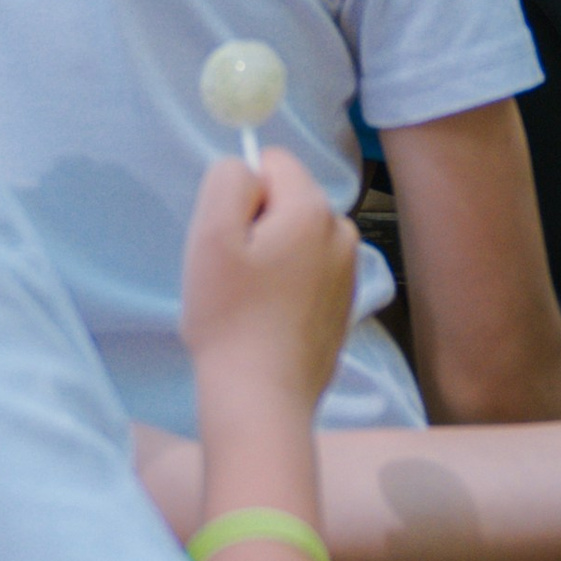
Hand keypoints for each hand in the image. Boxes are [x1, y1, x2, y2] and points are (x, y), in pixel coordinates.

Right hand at [180, 149, 356, 420]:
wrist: (262, 398)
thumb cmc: (230, 316)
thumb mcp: (210, 234)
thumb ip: (229, 180)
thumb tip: (249, 170)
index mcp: (314, 209)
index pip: (272, 162)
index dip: (242, 194)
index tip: (230, 240)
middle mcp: (343, 232)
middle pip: (287, 199)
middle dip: (258, 224)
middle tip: (236, 274)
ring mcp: (350, 271)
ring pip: (297, 237)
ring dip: (273, 257)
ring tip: (251, 301)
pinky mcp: (345, 305)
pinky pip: (309, 272)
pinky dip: (288, 286)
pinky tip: (270, 321)